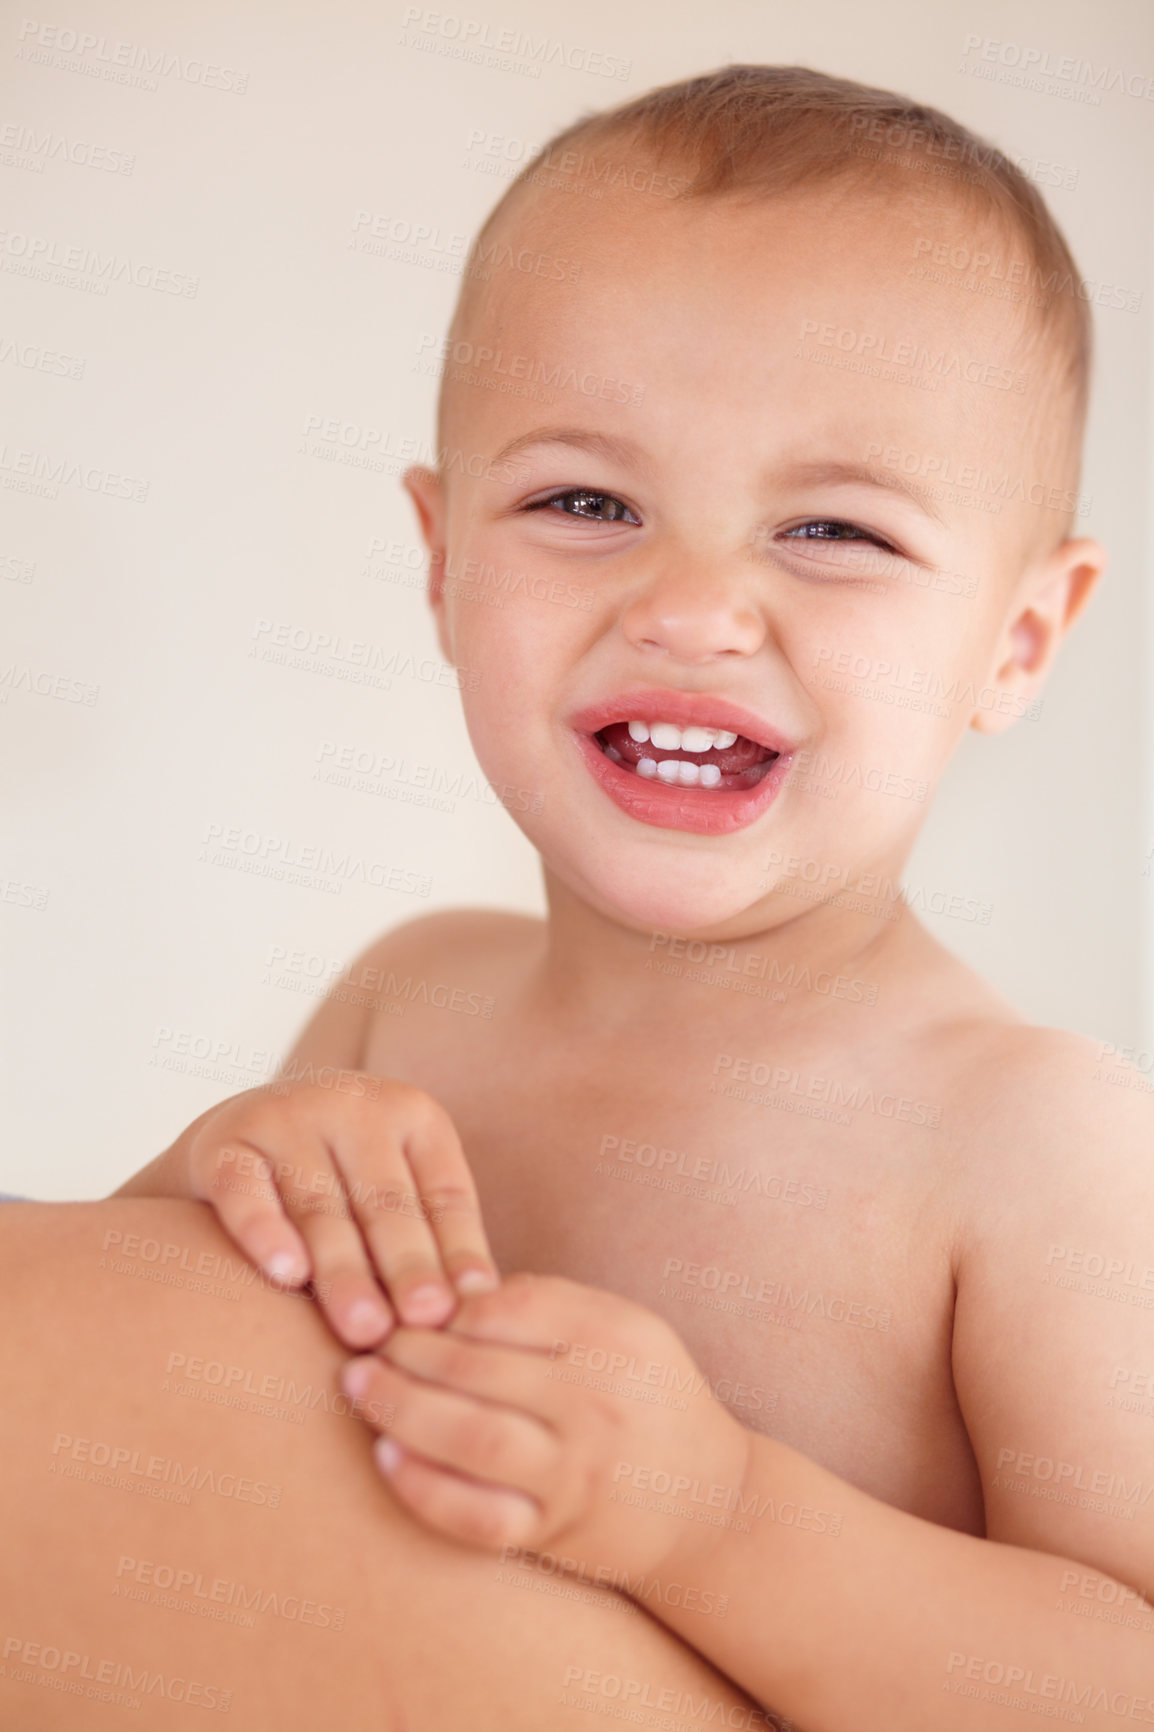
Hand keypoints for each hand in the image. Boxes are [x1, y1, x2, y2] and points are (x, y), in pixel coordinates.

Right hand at [157, 1077, 497, 1346]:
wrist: (240, 1138)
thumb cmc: (345, 1184)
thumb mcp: (399, 1192)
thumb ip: (436, 1239)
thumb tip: (483, 1305)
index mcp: (412, 1115)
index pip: (443, 1192)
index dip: (457, 1251)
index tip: (466, 1307)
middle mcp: (352, 1105)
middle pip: (385, 1202)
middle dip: (406, 1268)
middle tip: (421, 1324)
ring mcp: (285, 1119)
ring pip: (319, 1205)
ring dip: (344, 1270)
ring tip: (365, 1328)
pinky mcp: (224, 1142)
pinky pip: (244, 1190)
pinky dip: (264, 1231)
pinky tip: (285, 1274)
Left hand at [340, 1272, 751, 1580]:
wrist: (714, 1503)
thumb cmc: (649, 1399)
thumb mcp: (625, 1328)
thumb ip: (549, 1304)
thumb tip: (450, 1292)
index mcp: (612, 1335)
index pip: (504, 1308)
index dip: (442, 1308)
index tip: (406, 1309)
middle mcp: (596, 1399)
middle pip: (476, 1368)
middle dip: (405, 1355)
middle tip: (362, 1348)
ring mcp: (577, 1469)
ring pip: (472, 1437)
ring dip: (400, 1410)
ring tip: (360, 1390)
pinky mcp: (558, 1529)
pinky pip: (479, 1514)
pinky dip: (425, 1487)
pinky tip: (388, 1459)